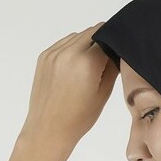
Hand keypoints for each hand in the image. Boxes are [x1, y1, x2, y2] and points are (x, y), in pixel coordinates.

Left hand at [20, 24, 118, 149]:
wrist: (49, 129)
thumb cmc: (78, 118)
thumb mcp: (104, 94)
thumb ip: (112, 67)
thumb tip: (116, 51)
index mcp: (86, 62)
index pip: (107, 37)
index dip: (115, 45)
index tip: (117, 54)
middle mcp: (68, 52)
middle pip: (92, 32)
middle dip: (101, 42)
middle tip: (103, 62)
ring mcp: (53, 53)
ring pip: (77, 36)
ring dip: (86, 44)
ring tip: (87, 68)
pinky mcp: (44, 56)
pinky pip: (63, 43)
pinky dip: (72, 50)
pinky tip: (74, 69)